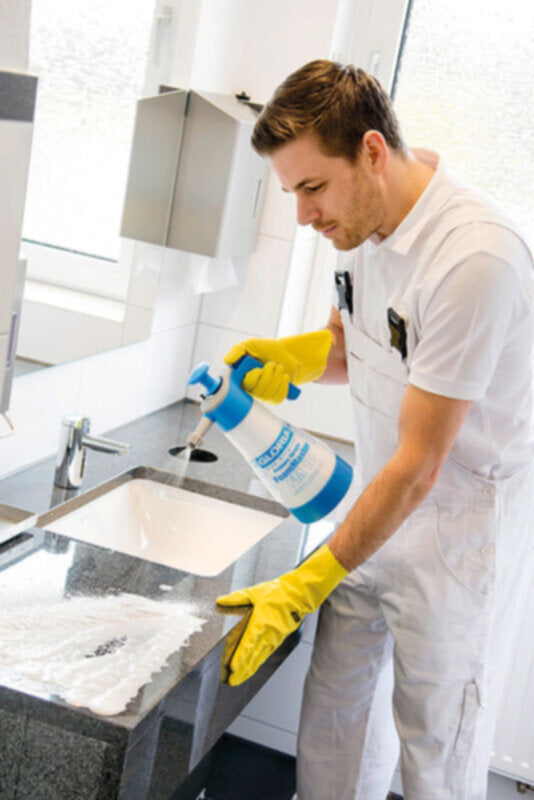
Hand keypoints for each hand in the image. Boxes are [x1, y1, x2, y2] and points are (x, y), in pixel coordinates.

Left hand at [217, 545, 347, 685]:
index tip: (233, 666)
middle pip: (253, 655)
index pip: (249, 642)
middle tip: (231, 681)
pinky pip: (266, 654)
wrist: (298, 595)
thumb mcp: (254, 593)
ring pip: (260, 657)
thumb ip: (236, 599)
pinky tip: (251, 670)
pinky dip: (258, 663)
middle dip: (242, 669)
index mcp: (262, 621)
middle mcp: (269, 633)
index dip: (241, 655)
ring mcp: (274, 638)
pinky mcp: (278, 639)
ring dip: (249, 669)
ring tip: (238, 680)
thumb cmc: (277, 592)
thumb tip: (219, 602)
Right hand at [224, 330, 331, 403]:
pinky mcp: (274, 398)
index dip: (252, 379)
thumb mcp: (251, 344)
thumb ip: (238, 350)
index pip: (243, 385)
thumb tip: (227, 361)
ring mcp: (262, 394)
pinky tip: (285, 377)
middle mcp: (250, 387)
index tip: (259, 370)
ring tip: (279, 367)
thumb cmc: (267, 348)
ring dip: (277, 378)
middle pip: (257, 391)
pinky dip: (283, 386)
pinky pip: (277, 398)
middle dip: (268, 376)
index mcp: (241, 376)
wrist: (287, 352)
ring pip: (267, 395)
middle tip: (272, 363)